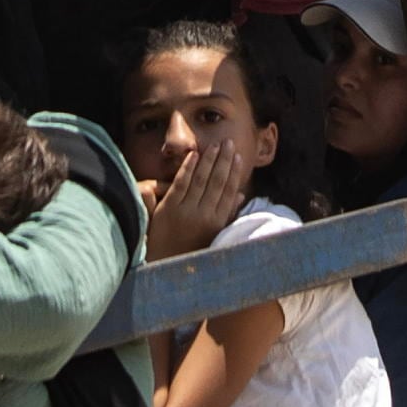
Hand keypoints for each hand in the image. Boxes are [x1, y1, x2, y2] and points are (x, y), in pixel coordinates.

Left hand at [147, 115, 253, 261]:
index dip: (235, 172)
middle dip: (224, 160)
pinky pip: (181, 183)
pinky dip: (187, 167)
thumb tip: (242, 196)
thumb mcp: (214, 234)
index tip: (239, 157)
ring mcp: (186, 211)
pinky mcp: (169, 208)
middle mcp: (204, 215)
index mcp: (217, 222)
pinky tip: (194, 154)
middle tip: (229, 143)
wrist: (164, 263)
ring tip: (215, 145)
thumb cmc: (190, 249)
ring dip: (209, 160)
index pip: (229, 191)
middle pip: (218, 181)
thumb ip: (228, 214)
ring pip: (201, 179)